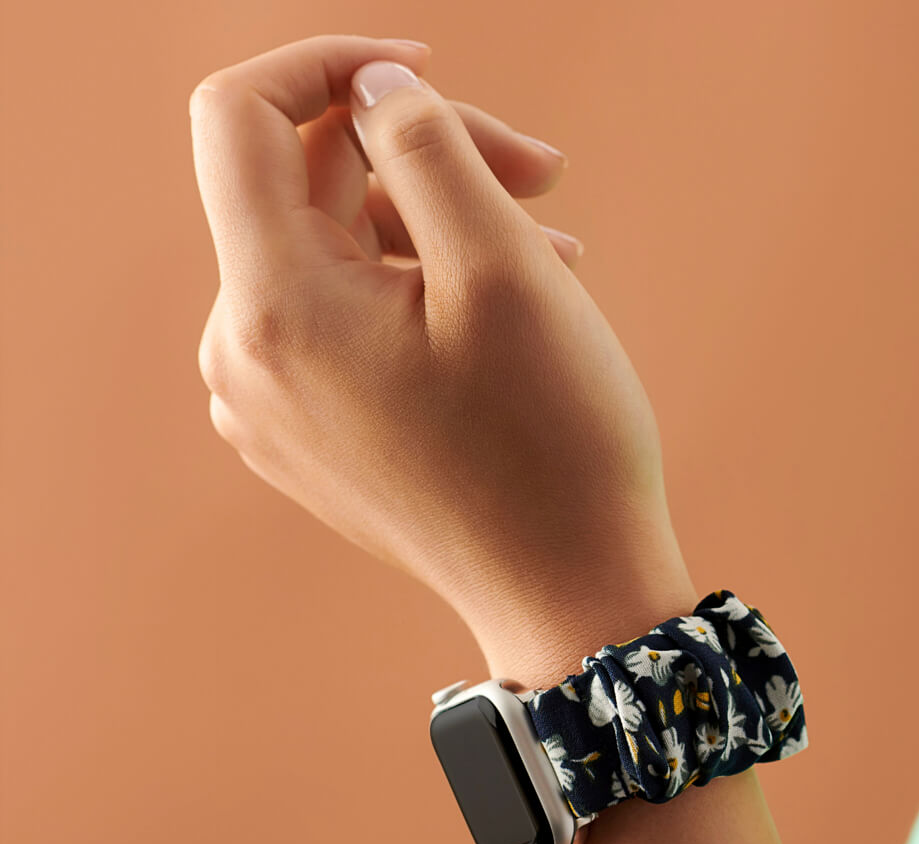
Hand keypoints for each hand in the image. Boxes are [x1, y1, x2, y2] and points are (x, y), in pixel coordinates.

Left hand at [190, 35, 694, 681]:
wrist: (565, 593)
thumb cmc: (551, 442)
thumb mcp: (501, 267)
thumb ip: (425, 146)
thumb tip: (372, 92)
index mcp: (274, 309)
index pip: (241, 119)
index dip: (329, 64)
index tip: (422, 71)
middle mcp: (245, 360)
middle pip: (308, 193)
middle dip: (422, 160)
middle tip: (544, 174)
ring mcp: (272, 409)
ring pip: (336, 260)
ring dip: (436, 233)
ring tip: (550, 257)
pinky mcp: (310, 439)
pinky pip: (343, 327)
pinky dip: (414, 296)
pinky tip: (501, 315)